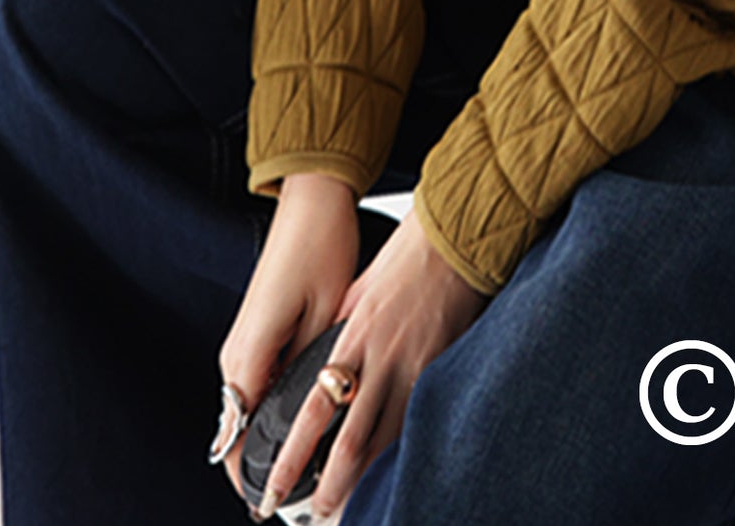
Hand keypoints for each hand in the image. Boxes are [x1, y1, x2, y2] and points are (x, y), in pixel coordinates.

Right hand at [211, 173, 360, 505]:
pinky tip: (302, 418)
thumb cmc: (321, 247)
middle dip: (264, 464)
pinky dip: (272, 406)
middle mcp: (236, 352)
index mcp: (248, 354)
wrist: (312, 199)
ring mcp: (244, 340)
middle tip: (301, 495)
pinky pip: (258, 382)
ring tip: (304, 466)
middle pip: (239, 429)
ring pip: (249, 407)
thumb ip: (310, 371)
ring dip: (267, 436)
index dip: (252, 479)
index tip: (273, 507)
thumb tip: (310, 418)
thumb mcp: (324, 315)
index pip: (236, 439)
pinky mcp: (257, 329)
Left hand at [255, 204, 489, 521]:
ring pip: (386, 440)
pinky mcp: (444, 366)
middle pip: (349, 441)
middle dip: (328, 485)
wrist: (457, 236)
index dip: (293, 456)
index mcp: (352, 337)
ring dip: (364, 480)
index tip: (276, 486)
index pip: (313, 411)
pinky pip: (420, 418)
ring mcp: (416, 366)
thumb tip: (326, 357)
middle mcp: (380, 358)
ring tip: (348, 509)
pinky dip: (406, 450)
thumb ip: (343, 328)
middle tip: (313, 514)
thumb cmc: (408, 254)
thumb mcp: (360, 290)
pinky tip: (398, 471)